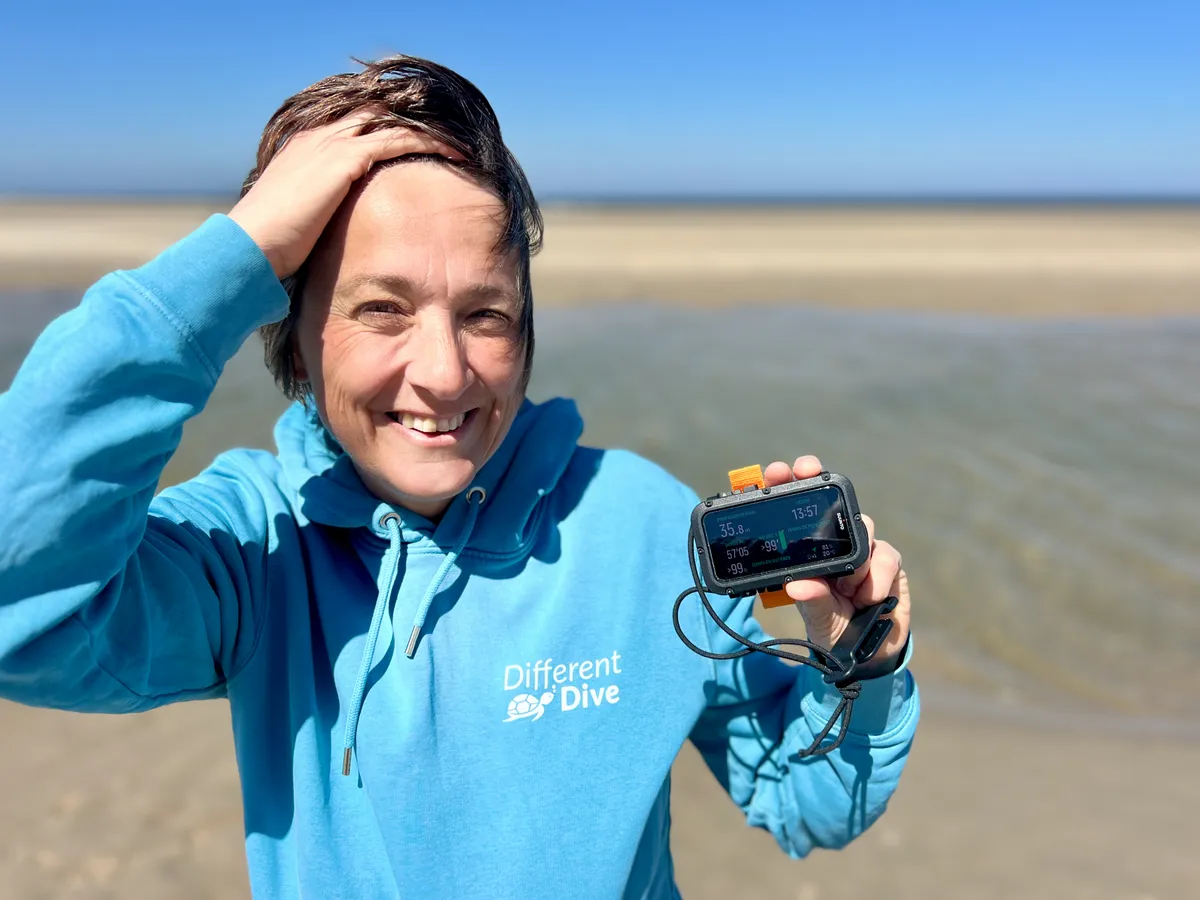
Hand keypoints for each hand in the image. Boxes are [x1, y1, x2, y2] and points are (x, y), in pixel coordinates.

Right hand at [228, 112, 462, 278]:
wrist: (251, 243)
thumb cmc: (270, 240)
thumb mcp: (295, 212)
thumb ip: (315, 203)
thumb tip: (329, 220)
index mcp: (306, 143)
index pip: (355, 118)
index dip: (388, 121)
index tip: (416, 131)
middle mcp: (319, 134)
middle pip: (377, 111)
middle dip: (413, 116)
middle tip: (447, 128)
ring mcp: (332, 142)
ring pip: (393, 120)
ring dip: (430, 129)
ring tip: (462, 140)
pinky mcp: (345, 159)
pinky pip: (398, 139)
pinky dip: (429, 142)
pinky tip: (456, 154)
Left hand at [763, 455, 910, 672]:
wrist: (870, 655)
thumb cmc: (834, 627)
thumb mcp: (816, 617)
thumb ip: (812, 601)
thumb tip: (799, 586)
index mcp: (807, 550)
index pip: (796, 511)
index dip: (788, 484)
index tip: (777, 471)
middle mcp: (834, 543)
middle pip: (832, 501)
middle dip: (821, 480)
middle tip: (808, 470)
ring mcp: (863, 549)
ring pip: (862, 525)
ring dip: (854, 556)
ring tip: (848, 588)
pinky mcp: (889, 563)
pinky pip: (885, 555)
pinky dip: (876, 578)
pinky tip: (868, 598)